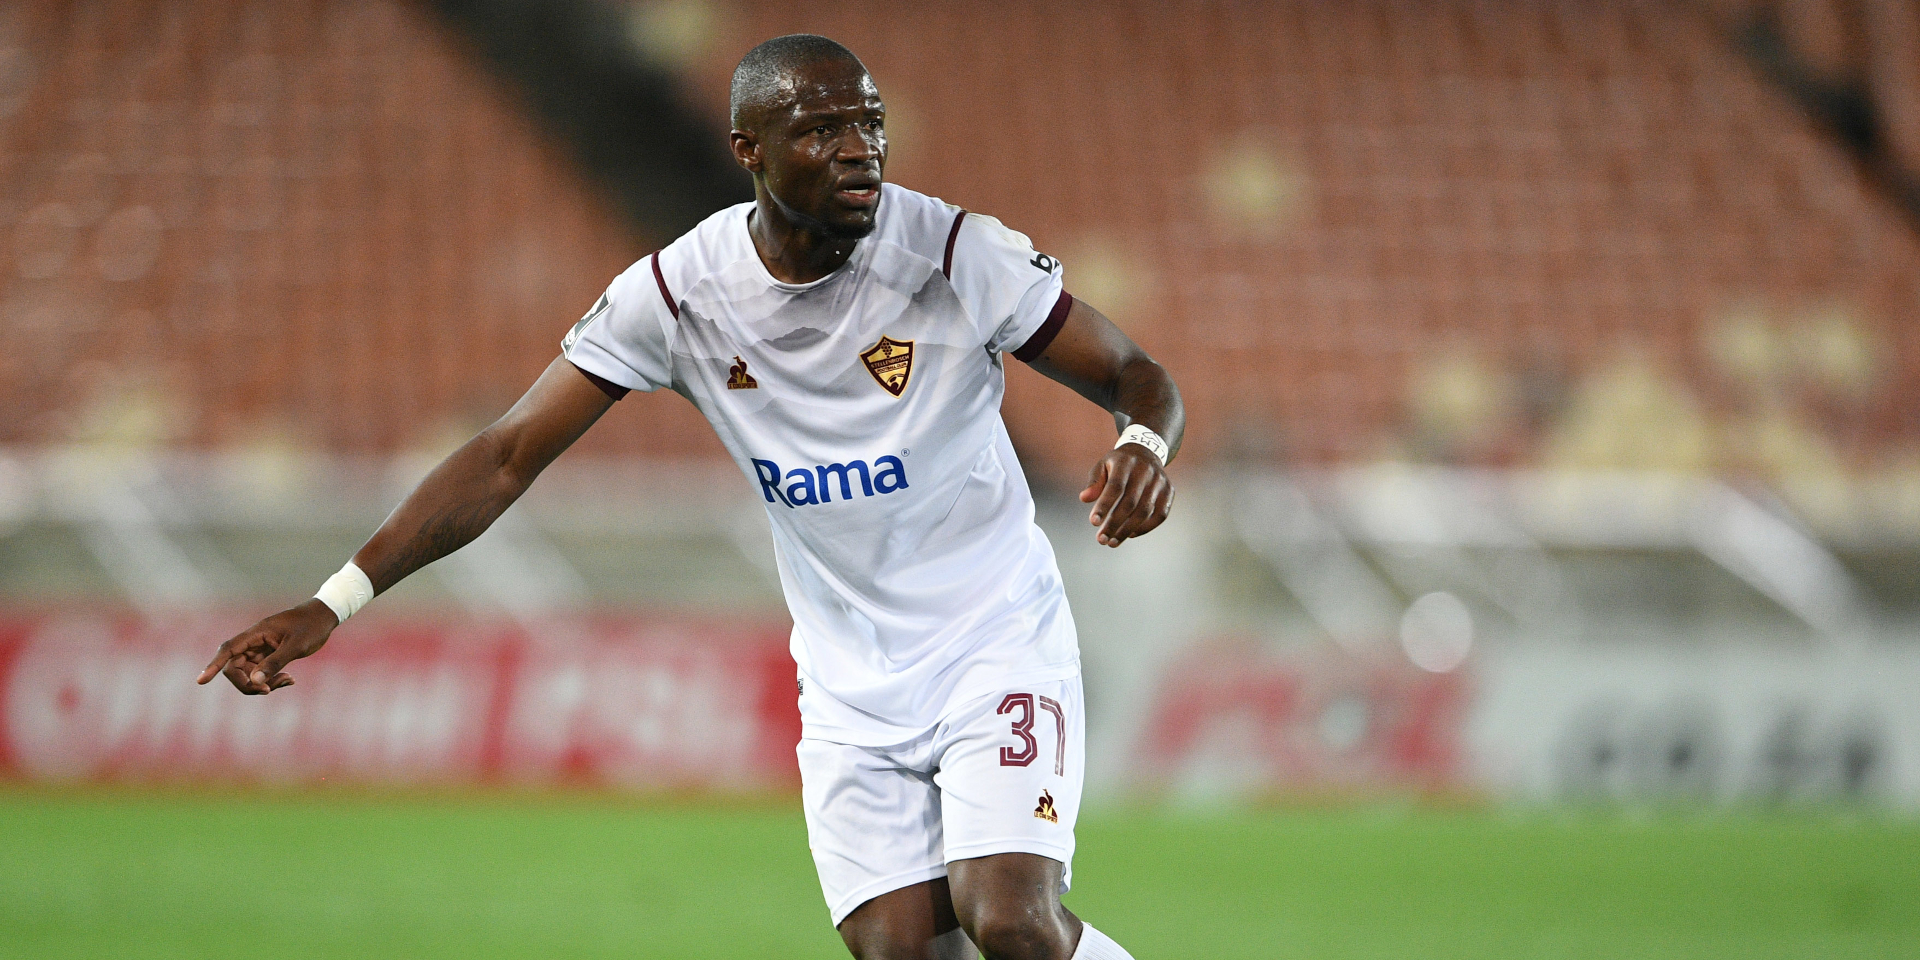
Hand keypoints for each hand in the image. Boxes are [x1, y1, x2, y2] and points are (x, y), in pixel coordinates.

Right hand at [196, 599, 337, 694]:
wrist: (325, 616)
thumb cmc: (312, 626)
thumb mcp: (296, 645)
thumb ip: (275, 663)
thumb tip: (255, 682)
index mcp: (256, 634)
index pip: (228, 650)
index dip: (213, 666)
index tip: (201, 681)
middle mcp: (254, 641)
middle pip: (235, 668)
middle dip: (248, 683)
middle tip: (270, 690)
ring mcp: (260, 649)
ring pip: (248, 673)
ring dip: (263, 684)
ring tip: (288, 681)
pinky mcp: (269, 655)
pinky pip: (261, 673)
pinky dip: (271, 680)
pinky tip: (290, 680)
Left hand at [1078, 444, 1172, 547]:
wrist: (1146, 452)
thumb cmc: (1118, 464)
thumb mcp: (1102, 466)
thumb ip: (1094, 482)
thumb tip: (1084, 498)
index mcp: (1126, 462)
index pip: (1115, 486)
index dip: (1104, 505)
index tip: (1093, 522)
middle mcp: (1145, 471)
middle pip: (1130, 502)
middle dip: (1114, 524)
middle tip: (1101, 540)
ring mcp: (1160, 481)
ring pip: (1145, 511)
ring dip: (1128, 530)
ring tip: (1112, 542)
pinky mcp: (1169, 491)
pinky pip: (1160, 515)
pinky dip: (1145, 528)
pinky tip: (1130, 534)